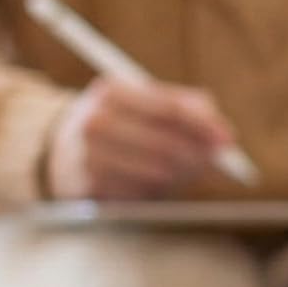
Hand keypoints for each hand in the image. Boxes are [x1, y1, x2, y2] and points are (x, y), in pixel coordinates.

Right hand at [45, 76, 234, 200]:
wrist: (59, 149)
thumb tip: (221, 129)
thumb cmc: (117, 121)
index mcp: (110, 92)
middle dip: (199, 156)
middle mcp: (94, 123)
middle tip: (217, 161)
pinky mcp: (88, 189)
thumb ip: (184, 104)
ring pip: (157, 174)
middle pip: (166, 145)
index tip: (228, 139)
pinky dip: (159, 191)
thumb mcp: (141, 99)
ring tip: (189, 170)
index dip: (204, 126)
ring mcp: (88, 158)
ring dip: (183, 175)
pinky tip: (160, 182)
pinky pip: (141, 194)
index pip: (169, 110)